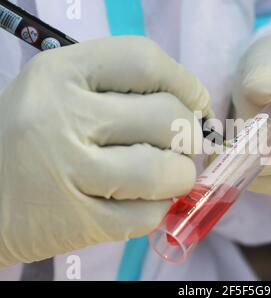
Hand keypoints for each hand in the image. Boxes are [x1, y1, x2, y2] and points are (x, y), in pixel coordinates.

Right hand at [0, 37, 211, 266]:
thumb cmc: (31, 137)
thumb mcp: (62, 93)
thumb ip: (122, 91)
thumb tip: (197, 108)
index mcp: (59, 72)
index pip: (145, 61)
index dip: (186, 83)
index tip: (197, 103)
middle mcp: (62, 116)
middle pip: (167, 117)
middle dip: (188, 135)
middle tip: (178, 146)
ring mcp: (68, 171)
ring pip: (167, 171)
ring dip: (180, 175)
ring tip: (166, 176)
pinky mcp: (78, 222)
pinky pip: (150, 215)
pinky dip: (158, 209)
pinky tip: (141, 202)